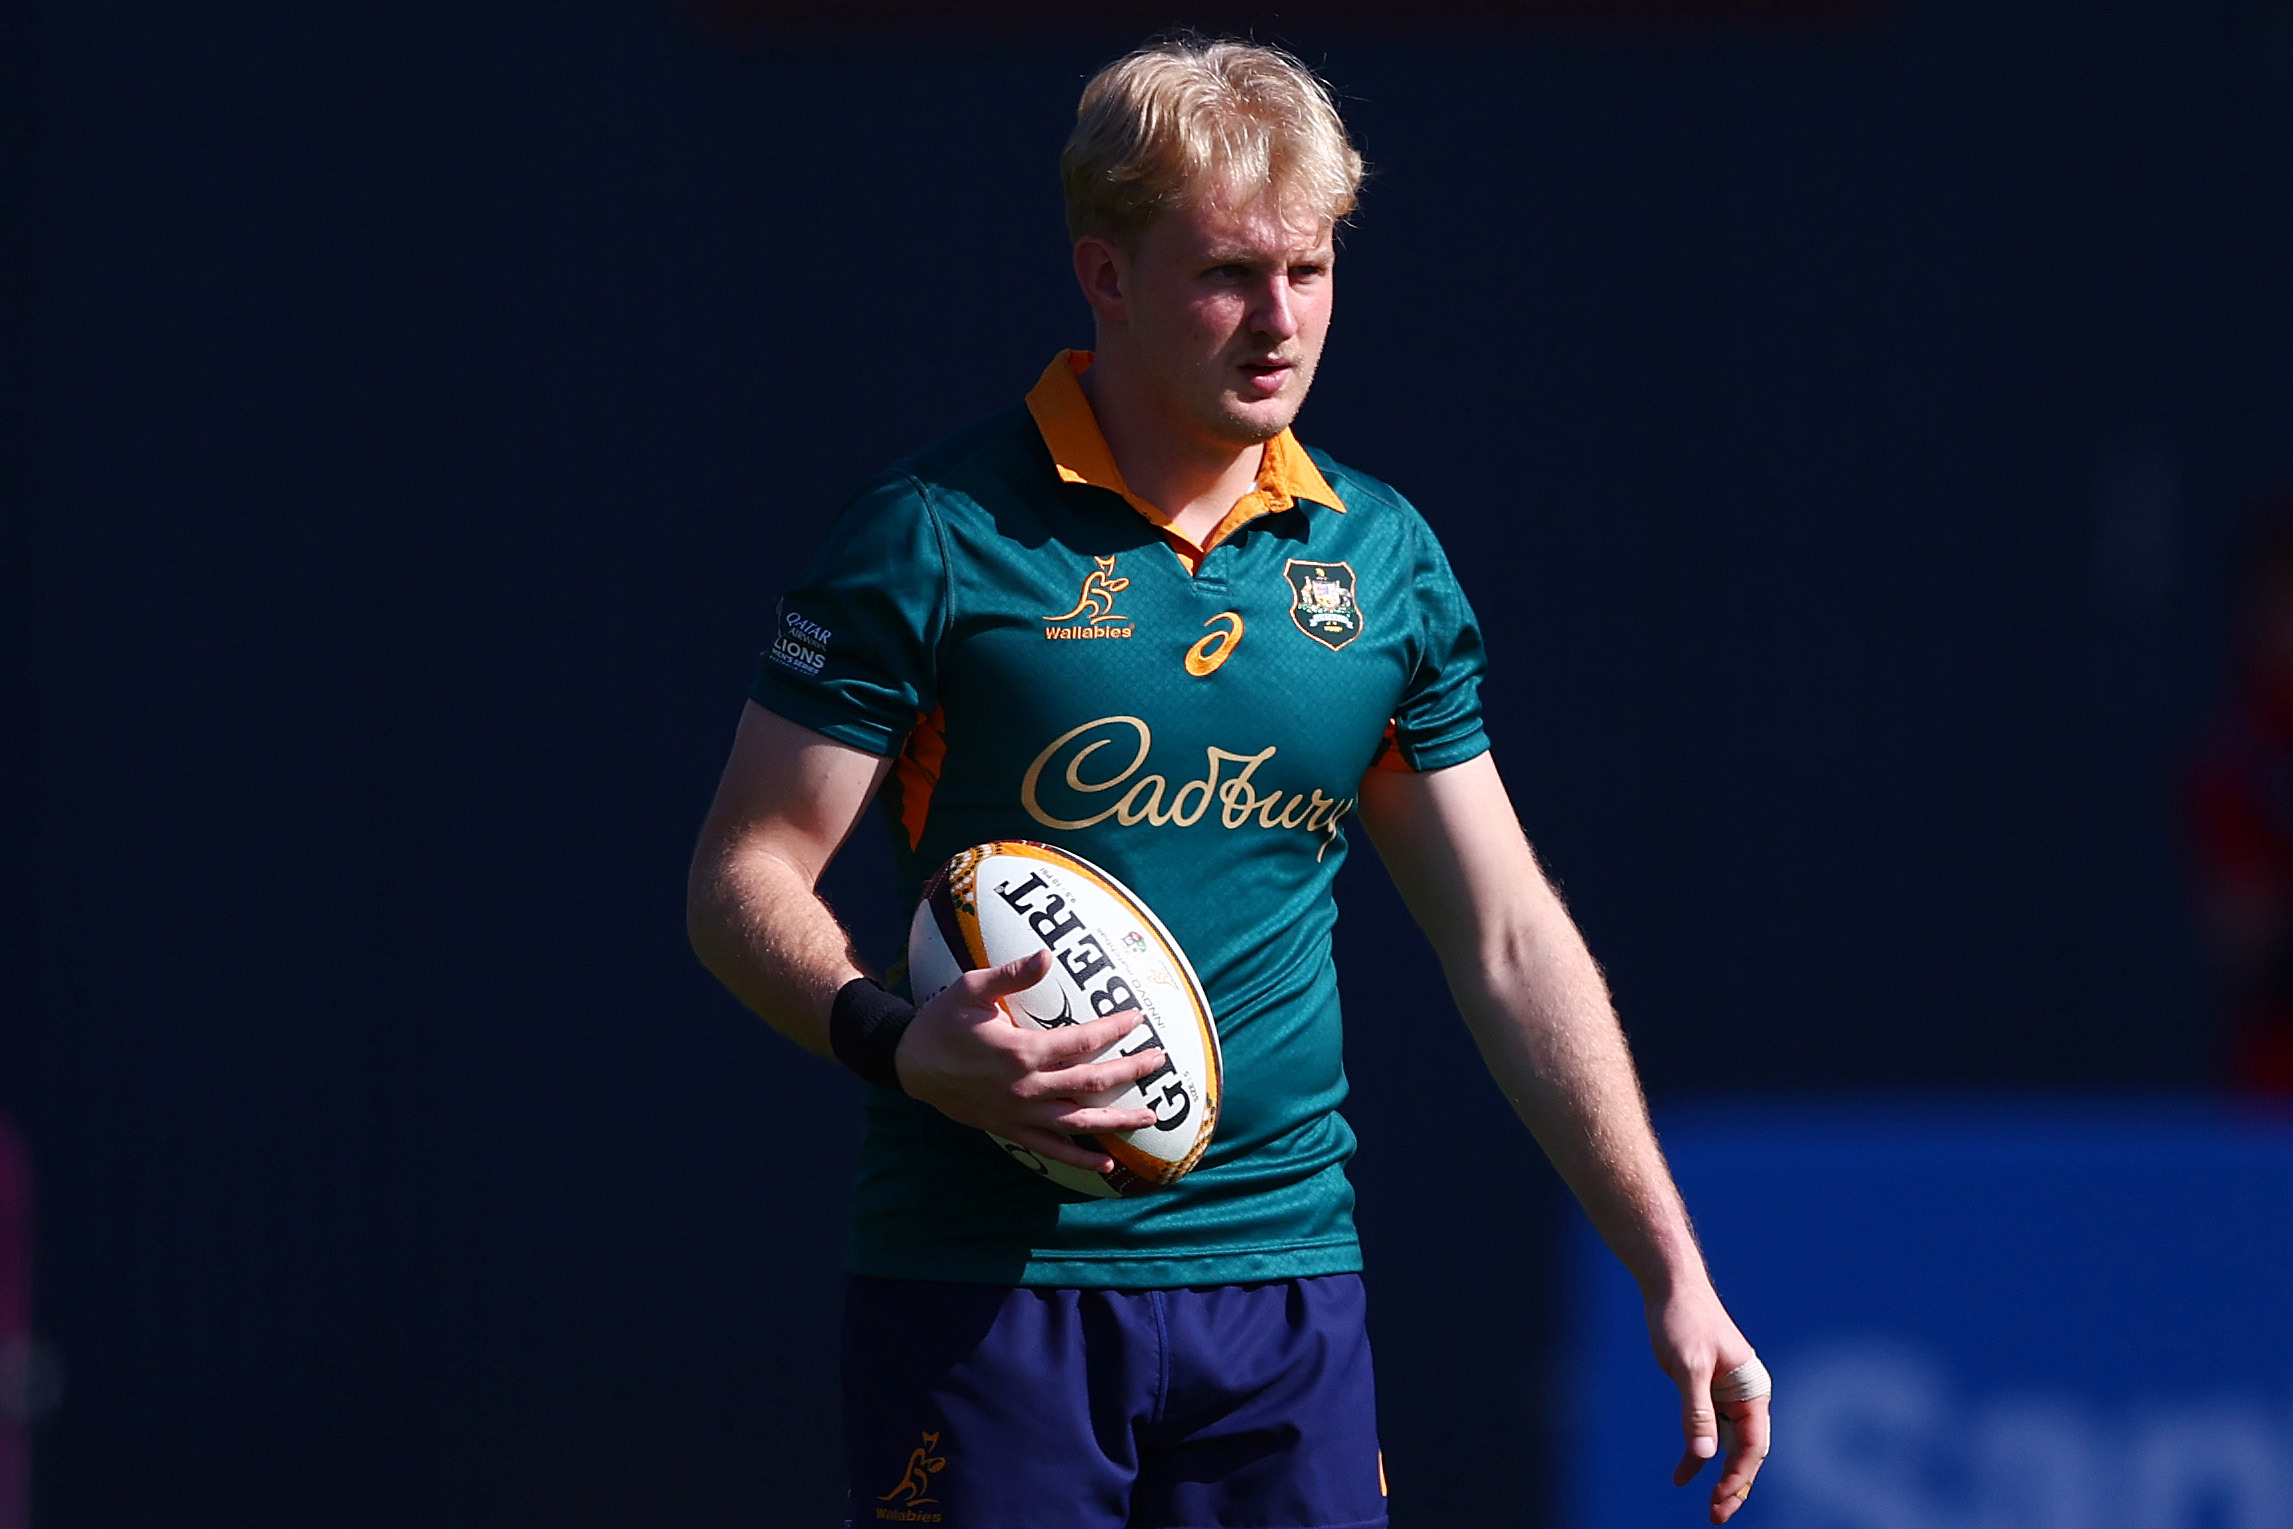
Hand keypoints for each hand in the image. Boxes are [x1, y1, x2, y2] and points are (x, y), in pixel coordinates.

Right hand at [894, 950, 1164, 1172]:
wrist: (909, 1063)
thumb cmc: (942, 1022)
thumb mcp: (971, 989)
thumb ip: (1012, 974)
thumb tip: (1047, 955)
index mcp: (1021, 1052)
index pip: (1081, 1041)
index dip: (1113, 1029)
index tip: (1137, 1019)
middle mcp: (1026, 1087)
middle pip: (1090, 1082)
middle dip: (1129, 1071)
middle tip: (1159, 1062)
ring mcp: (1019, 1113)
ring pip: (1078, 1121)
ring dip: (1116, 1120)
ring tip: (1150, 1118)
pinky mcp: (1009, 1129)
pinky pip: (1051, 1148)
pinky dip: (1080, 1156)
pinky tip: (1107, 1162)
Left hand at [1648, 1281, 1770, 1523]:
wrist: (1670, 1287)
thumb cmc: (1683, 1319)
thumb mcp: (1688, 1366)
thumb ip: (1696, 1410)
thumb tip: (1705, 1455)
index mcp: (1753, 1388)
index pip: (1753, 1444)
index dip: (1739, 1476)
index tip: (1721, 1500)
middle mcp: (1746, 1395)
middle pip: (1745, 1451)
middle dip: (1735, 1486)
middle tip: (1717, 1516)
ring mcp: (1728, 1394)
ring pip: (1728, 1445)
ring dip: (1718, 1475)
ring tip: (1708, 1508)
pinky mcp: (1707, 1391)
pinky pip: (1707, 1430)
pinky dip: (1696, 1452)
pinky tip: (1683, 1474)